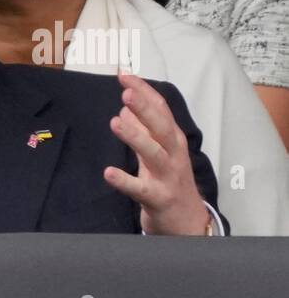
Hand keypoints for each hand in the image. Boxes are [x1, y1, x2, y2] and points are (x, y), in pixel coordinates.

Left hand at [104, 72, 210, 234]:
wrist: (187, 222)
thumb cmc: (170, 182)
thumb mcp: (157, 151)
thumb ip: (143, 129)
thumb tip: (126, 107)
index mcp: (173, 140)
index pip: (161, 110)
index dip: (144, 92)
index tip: (124, 75)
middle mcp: (174, 155)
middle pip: (162, 127)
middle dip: (145, 109)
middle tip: (126, 92)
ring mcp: (168, 177)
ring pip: (154, 153)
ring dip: (135, 137)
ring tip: (115, 122)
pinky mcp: (158, 198)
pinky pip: (140, 189)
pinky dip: (125, 181)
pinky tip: (109, 172)